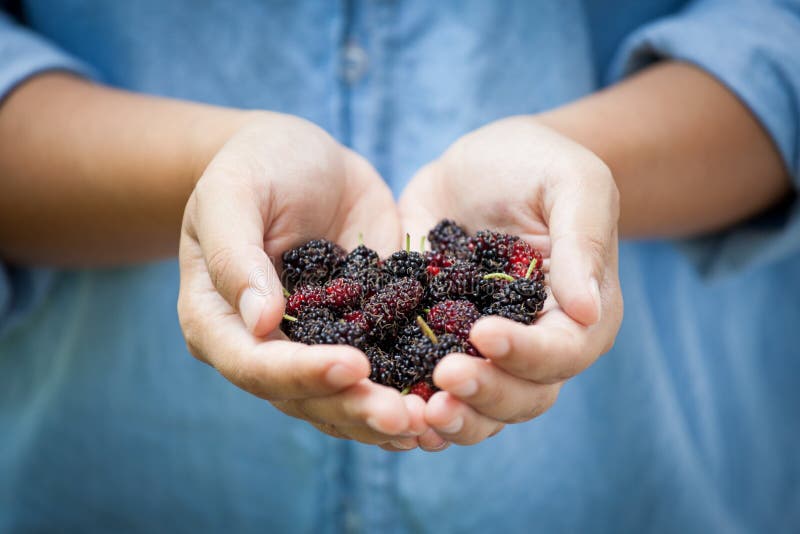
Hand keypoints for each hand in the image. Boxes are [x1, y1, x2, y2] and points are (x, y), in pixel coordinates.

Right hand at [178, 112, 427, 448]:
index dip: (301, 373)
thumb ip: (236, 254)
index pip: (254, 364)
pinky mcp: (357, 335)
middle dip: (354, 408)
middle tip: (406, 418)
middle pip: (303, 396)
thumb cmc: (258, 165)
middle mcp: (263, 346)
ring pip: (342, 400)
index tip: (351, 366)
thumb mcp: (234, 193)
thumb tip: (261, 322)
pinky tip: (441, 408)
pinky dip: (407, 393)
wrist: (304, 158)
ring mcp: (312, 347)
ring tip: (431, 424)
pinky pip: (378, 375)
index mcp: (218, 319)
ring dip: (384, 417)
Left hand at [399, 116, 622, 446]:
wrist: (479, 165)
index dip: (526, 354)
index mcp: (578, 313)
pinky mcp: (440, 345)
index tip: (483, 334)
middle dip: (486, 394)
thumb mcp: (571, 183)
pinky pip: (433, 391)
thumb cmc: (536, 164)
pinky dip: (416, 408)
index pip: (562, 352)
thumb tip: (588, 311)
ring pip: (482, 410)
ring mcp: (487, 353)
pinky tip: (392, 412)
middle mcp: (537, 345)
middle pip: (523, 396)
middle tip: (444, 377)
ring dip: (455, 419)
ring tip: (417, 413)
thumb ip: (581, 241)